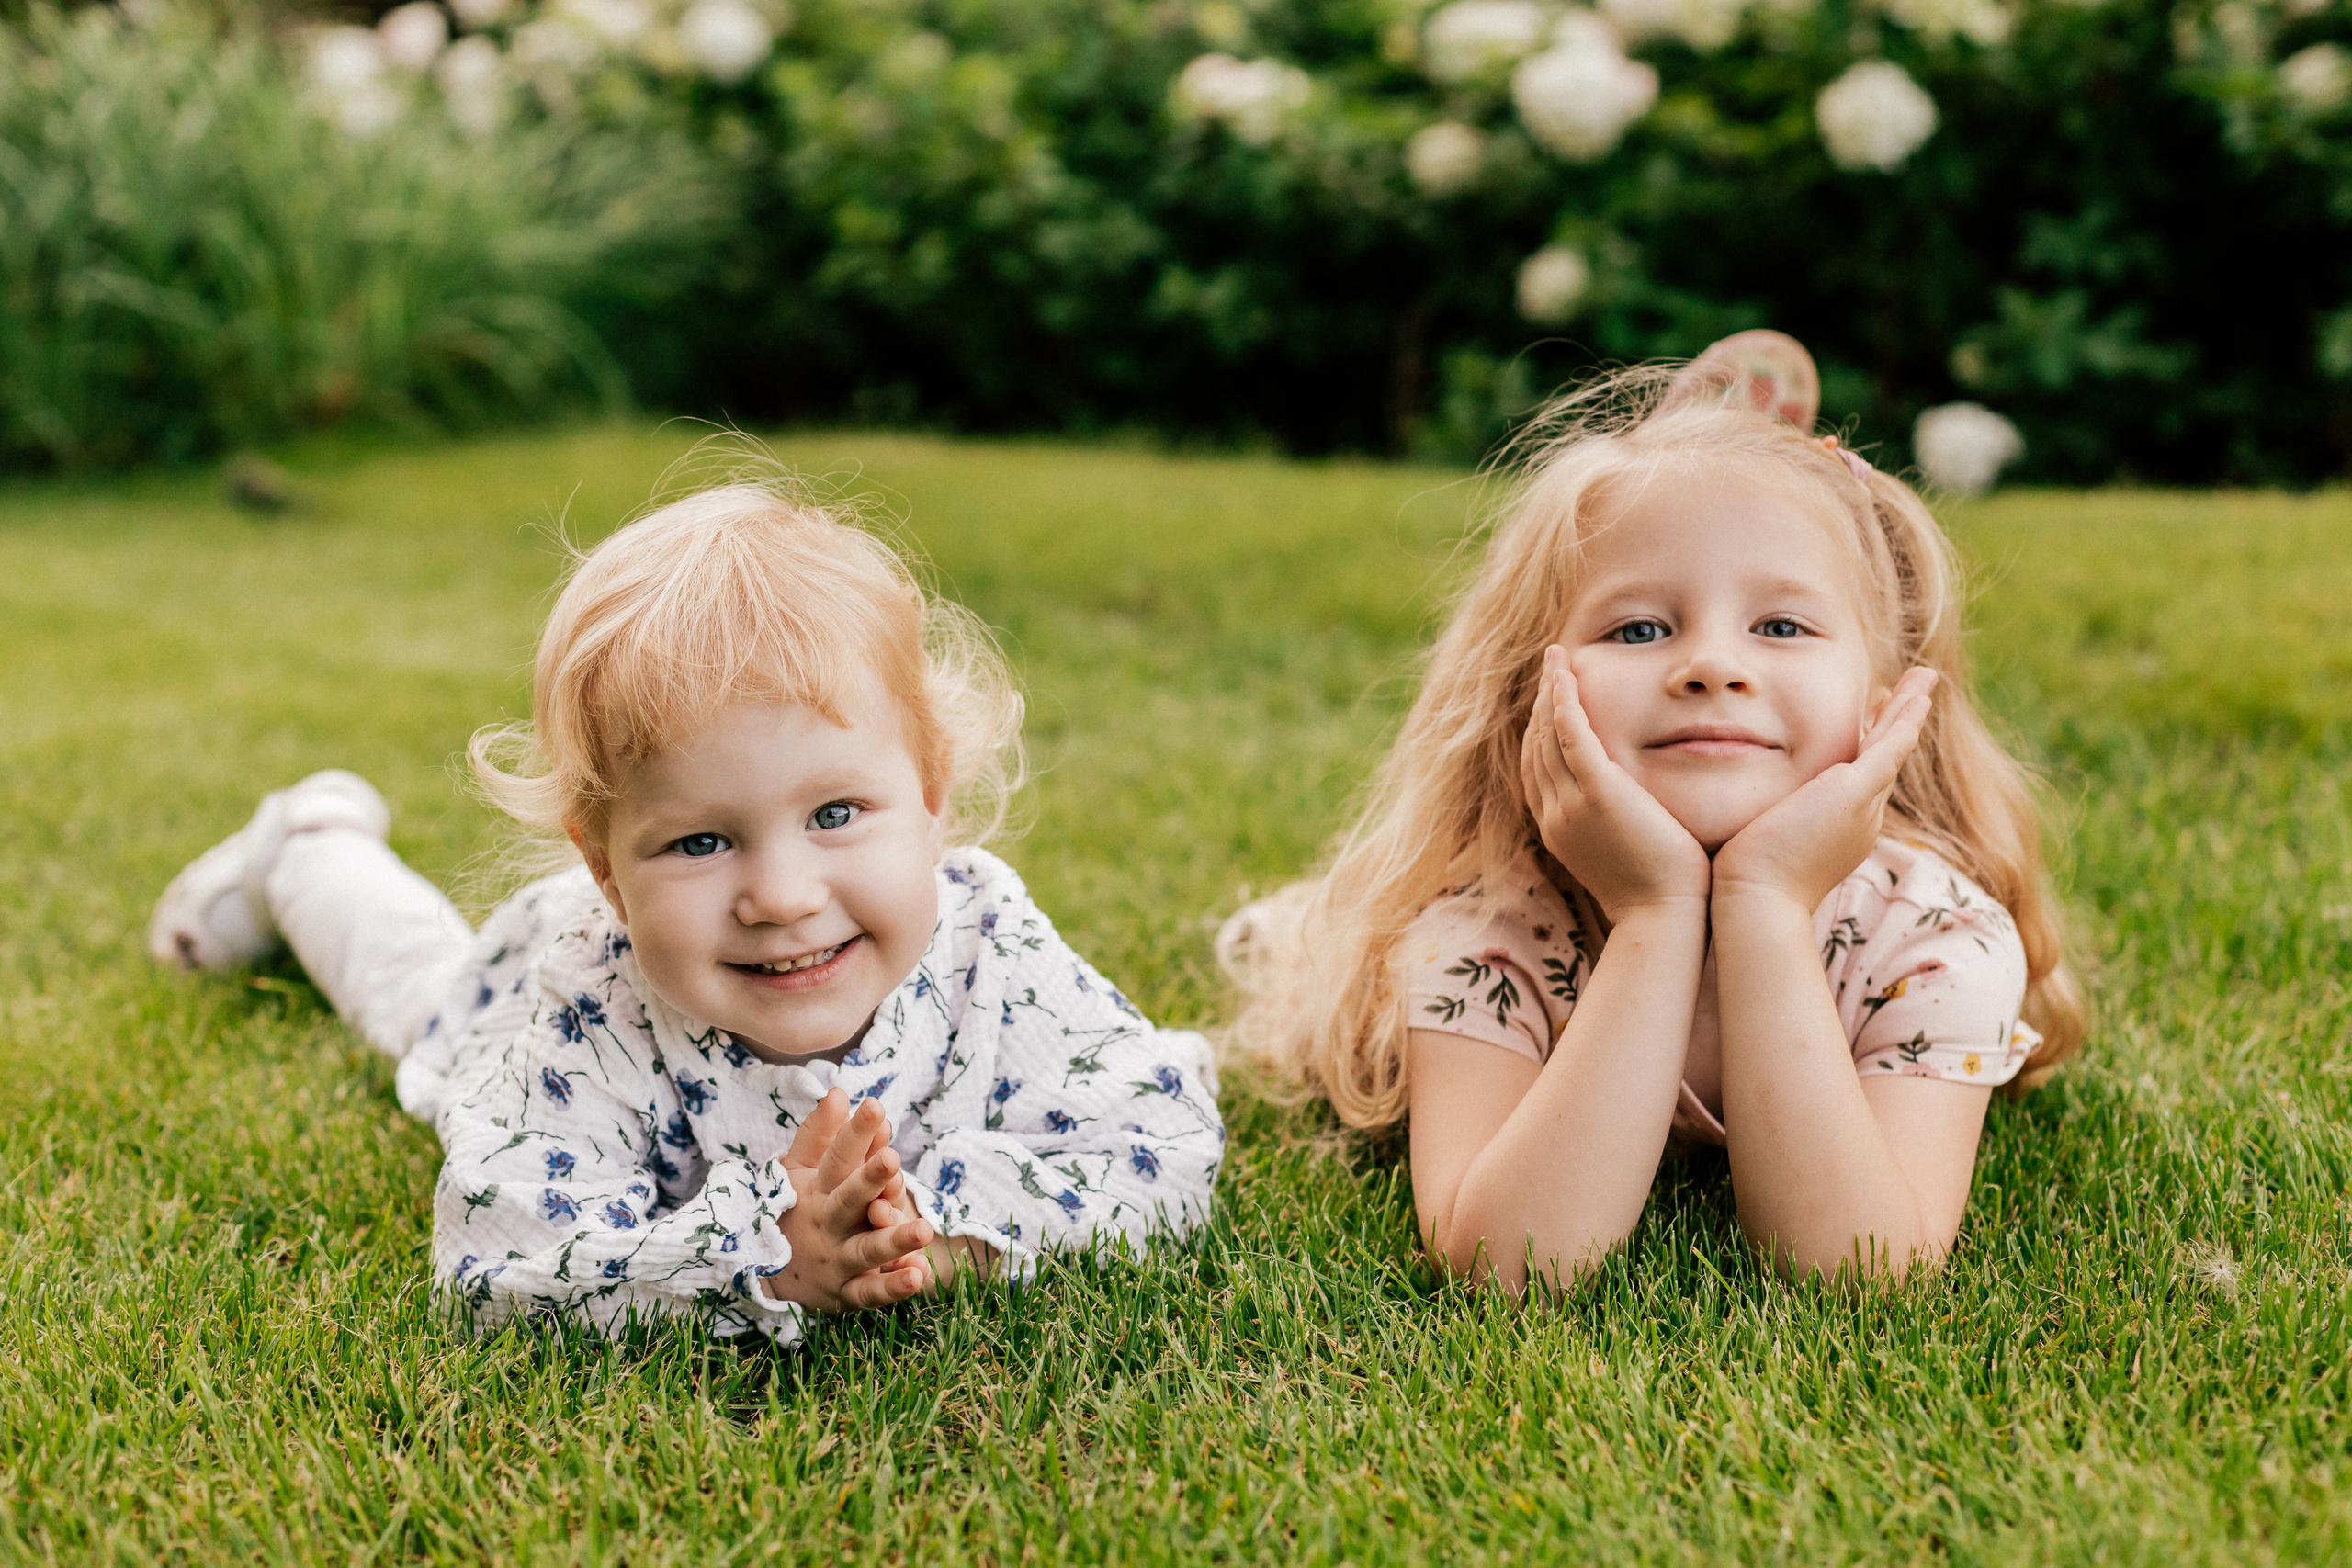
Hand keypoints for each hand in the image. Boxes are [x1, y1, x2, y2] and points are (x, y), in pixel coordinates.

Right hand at [765, 1088, 935, 1311]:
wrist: (771, 1276)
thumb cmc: (796, 1210)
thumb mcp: (798, 1171)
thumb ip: (819, 1134)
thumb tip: (838, 1091)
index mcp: (818, 1190)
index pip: (837, 1156)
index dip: (856, 1132)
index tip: (875, 1105)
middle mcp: (827, 1223)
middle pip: (849, 1199)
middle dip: (869, 1179)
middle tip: (892, 1159)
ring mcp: (837, 1259)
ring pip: (866, 1248)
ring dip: (894, 1240)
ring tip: (924, 1229)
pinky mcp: (847, 1291)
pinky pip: (870, 1291)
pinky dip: (892, 1286)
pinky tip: (917, 1275)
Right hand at [1519, 646, 1711, 923]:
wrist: (1665, 918)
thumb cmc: (1663, 894)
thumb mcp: (1630, 853)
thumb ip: (1624, 824)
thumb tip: (1641, 809)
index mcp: (1559, 829)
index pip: (1539, 770)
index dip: (1541, 732)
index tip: (1553, 702)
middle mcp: (1554, 814)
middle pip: (1536, 746)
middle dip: (1540, 704)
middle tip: (1550, 668)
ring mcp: (1570, 804)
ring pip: (1548, 735)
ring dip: (1549, 692)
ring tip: (1555, 659)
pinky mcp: (1597, 793)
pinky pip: (1570, 735)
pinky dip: (1564, 702)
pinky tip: (1566, 676)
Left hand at [1712, 668, 1936, 912]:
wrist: (1754, 902)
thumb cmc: (1742, 884)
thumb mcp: (1756, 844)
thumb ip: (1756, 825)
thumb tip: (1730, 816)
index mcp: (1837, 829)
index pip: (1857, 777)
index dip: (1868, 746)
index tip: (1870, 716)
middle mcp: (1859, 817)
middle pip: (1884, 760)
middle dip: (1898, 724)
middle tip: (1915, 693)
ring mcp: (1861, 805)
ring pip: (1893, 747)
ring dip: (1909, 711)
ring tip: (1925, 679)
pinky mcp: (1854, 792)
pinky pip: (1890, 747)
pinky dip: (1904, 720)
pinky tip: (1918, 696)